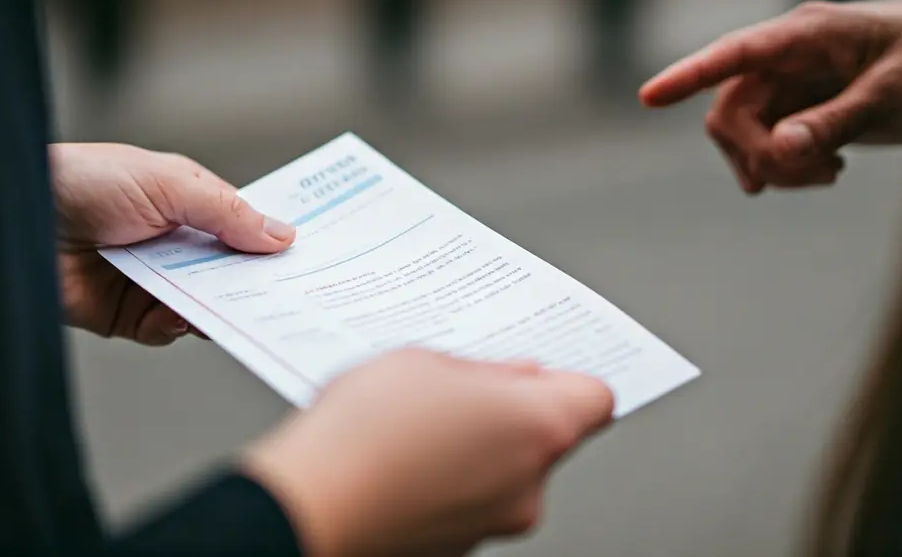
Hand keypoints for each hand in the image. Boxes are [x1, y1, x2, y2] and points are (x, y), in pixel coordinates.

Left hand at [51, 143, 294, 344]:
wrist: (16, 216)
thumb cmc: (86, 181)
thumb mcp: (170, 184)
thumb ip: (228, 213)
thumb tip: (282, 236)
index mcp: (187, 203)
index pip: (241, 227)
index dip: (269, 242)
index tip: (303, 259)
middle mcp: (172, 243)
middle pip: (227, 270)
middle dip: (252, 283)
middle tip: (283, 297)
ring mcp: (150, 279)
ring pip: (202, 304)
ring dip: (216, 307)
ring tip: (234, 310)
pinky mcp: (125, 315)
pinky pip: (164, 329)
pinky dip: (175, 326)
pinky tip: (178, 316)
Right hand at [241, 349, 614, 556]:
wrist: (308, 507)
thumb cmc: (365, 434)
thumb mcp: (425, 362)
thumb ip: (484, 370)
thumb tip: (510, 378)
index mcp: (538, 429)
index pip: (594, 398)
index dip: (567, 377)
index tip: (541, 367)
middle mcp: (529, 486)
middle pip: (546, 436)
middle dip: (508, 409)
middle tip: (458, 385)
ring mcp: (493, 523)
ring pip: (506, 469)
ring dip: (475, 445)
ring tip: (413, 421)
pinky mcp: (457, 545)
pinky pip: (470, 497)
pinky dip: (448, 477)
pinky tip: (401, 455)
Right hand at [640, 0, 901, 192]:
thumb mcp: (896, 95)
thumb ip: (836, 121)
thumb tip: (780, 150)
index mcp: (808, 34)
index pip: (735, 53)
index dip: (688, 75)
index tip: (650, 97)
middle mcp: (787, 57)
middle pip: (731, 111)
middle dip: (758, 153)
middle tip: (812, 177)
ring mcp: (790, 84)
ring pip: (744, 135)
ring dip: (774, 166)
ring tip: (829, 177)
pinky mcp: (798, 110)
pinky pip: (766, 146)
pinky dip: (785, 169)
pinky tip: (824, 173)